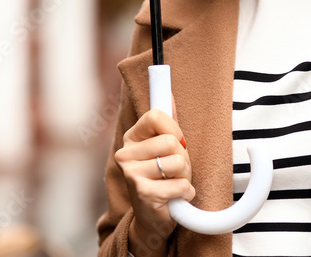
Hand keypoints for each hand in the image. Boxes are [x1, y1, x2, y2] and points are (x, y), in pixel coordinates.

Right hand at [114, 95, 194, 256]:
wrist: (152, 219)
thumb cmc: (161, 178)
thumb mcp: (164, 147)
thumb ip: (166, 122)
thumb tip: (168, 90)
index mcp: (131, 139)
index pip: (156, 115)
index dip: (174, 128)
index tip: (176, 141)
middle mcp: (125, 155)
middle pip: (172, 141)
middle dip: (183, 157)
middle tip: (174, 170)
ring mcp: (132, 175)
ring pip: (179, 162)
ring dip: (185, 176)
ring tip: (173, 183)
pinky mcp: (144, 194)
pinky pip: (182, 184)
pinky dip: (185, 193)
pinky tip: (174, 198)